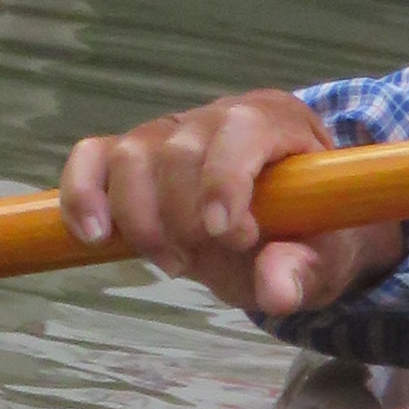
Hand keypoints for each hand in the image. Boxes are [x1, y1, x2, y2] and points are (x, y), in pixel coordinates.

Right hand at [58, 89, 405, 321]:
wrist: (290, 227)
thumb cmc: (312, 232)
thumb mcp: (325, 257)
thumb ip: (305, 270)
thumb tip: (277, 292)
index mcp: (279, 122)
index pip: (243, 129)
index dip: (225, 178)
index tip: (222, 234)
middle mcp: (220, 115)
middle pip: (180, 149)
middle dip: (184, 216)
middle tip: (205, 261)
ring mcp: (171, 131)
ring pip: (131, 155)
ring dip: (139, 218)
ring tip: (172, 262)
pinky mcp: (131, 153)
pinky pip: (92, 158)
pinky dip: (83, 195)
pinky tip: (95, 237)